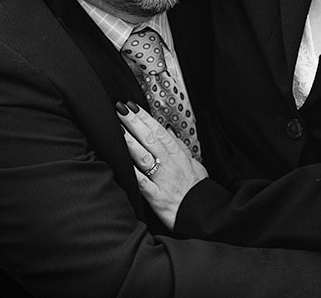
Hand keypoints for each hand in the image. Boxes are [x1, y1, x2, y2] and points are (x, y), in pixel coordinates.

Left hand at [118, 101, 207, 229]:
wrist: (203, 215)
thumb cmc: (196, 189)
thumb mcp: (194, 163)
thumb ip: (179, 146)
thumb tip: (168, 130)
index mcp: (178, 155)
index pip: (159, 131)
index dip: (145, 118)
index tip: (132, 106)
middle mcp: (170, 165)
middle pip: (150, 139)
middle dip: (134, 123)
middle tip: (120, 109)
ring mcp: (163, 180)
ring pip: (144, 157)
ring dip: (130, 142)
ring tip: (117, 129)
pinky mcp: (157, 198)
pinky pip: (143, 184)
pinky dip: (132, 173)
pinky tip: (121, 163)